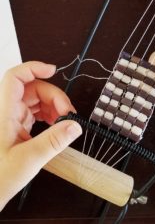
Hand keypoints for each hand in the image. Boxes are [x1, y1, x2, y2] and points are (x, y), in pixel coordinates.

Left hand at [0, 62, 81, 210]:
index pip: (15, 78)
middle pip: (33, 88)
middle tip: (68, 114)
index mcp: (4, 113)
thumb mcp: (28, 160)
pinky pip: (36, 112)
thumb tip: (74, 125)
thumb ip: (53, 142)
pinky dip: (50, 114)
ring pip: (37, 99)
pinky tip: (57, 124)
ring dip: (54, 106)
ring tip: (65, 120)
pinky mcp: (18, 126)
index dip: (33, 68)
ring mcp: (12, 118)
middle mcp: (7, 111)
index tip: (53, 70)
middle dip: (54, 96)